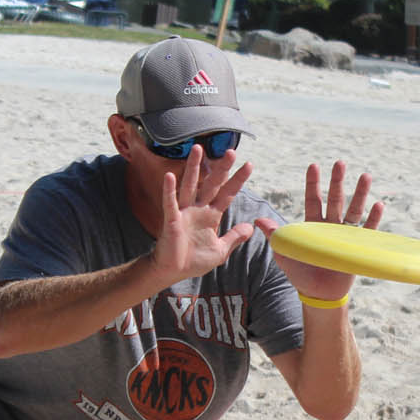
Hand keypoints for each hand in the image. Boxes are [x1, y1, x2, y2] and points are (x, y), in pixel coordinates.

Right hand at [149, 147, 255, 283]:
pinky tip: (169, 176)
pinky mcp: (171, 220)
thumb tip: (250, 227)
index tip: (249, 164)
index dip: (237, 180)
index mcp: (211, 215)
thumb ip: (234, 237)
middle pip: (211, 184)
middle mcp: (198, 209)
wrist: (173, 271)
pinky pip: (170, 203)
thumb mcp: (220, 250)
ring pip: (190, 185)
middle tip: (231, 151)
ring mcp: (184, 213)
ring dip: (193, 168)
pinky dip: (169, 190)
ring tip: (197, 148)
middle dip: (221, 168)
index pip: (227, 194)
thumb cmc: (194, 260)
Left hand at [255, 161, 382, 302]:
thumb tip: (258, 220)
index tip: (314, 166)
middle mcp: (330, 225)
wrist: (318, 294)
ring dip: (360, 193)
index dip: (313, 184)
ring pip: (354, 210)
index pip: (313, 199)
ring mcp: (345, 234)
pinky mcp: (358, 246)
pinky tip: (378, 204)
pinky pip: (367, 230)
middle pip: (335, 199)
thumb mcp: (285, 253)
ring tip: (365, 176)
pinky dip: (373, 218)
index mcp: (312, 224)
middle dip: (337, 181)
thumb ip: (275, 235)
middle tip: (340, 163)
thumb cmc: (300, 273)